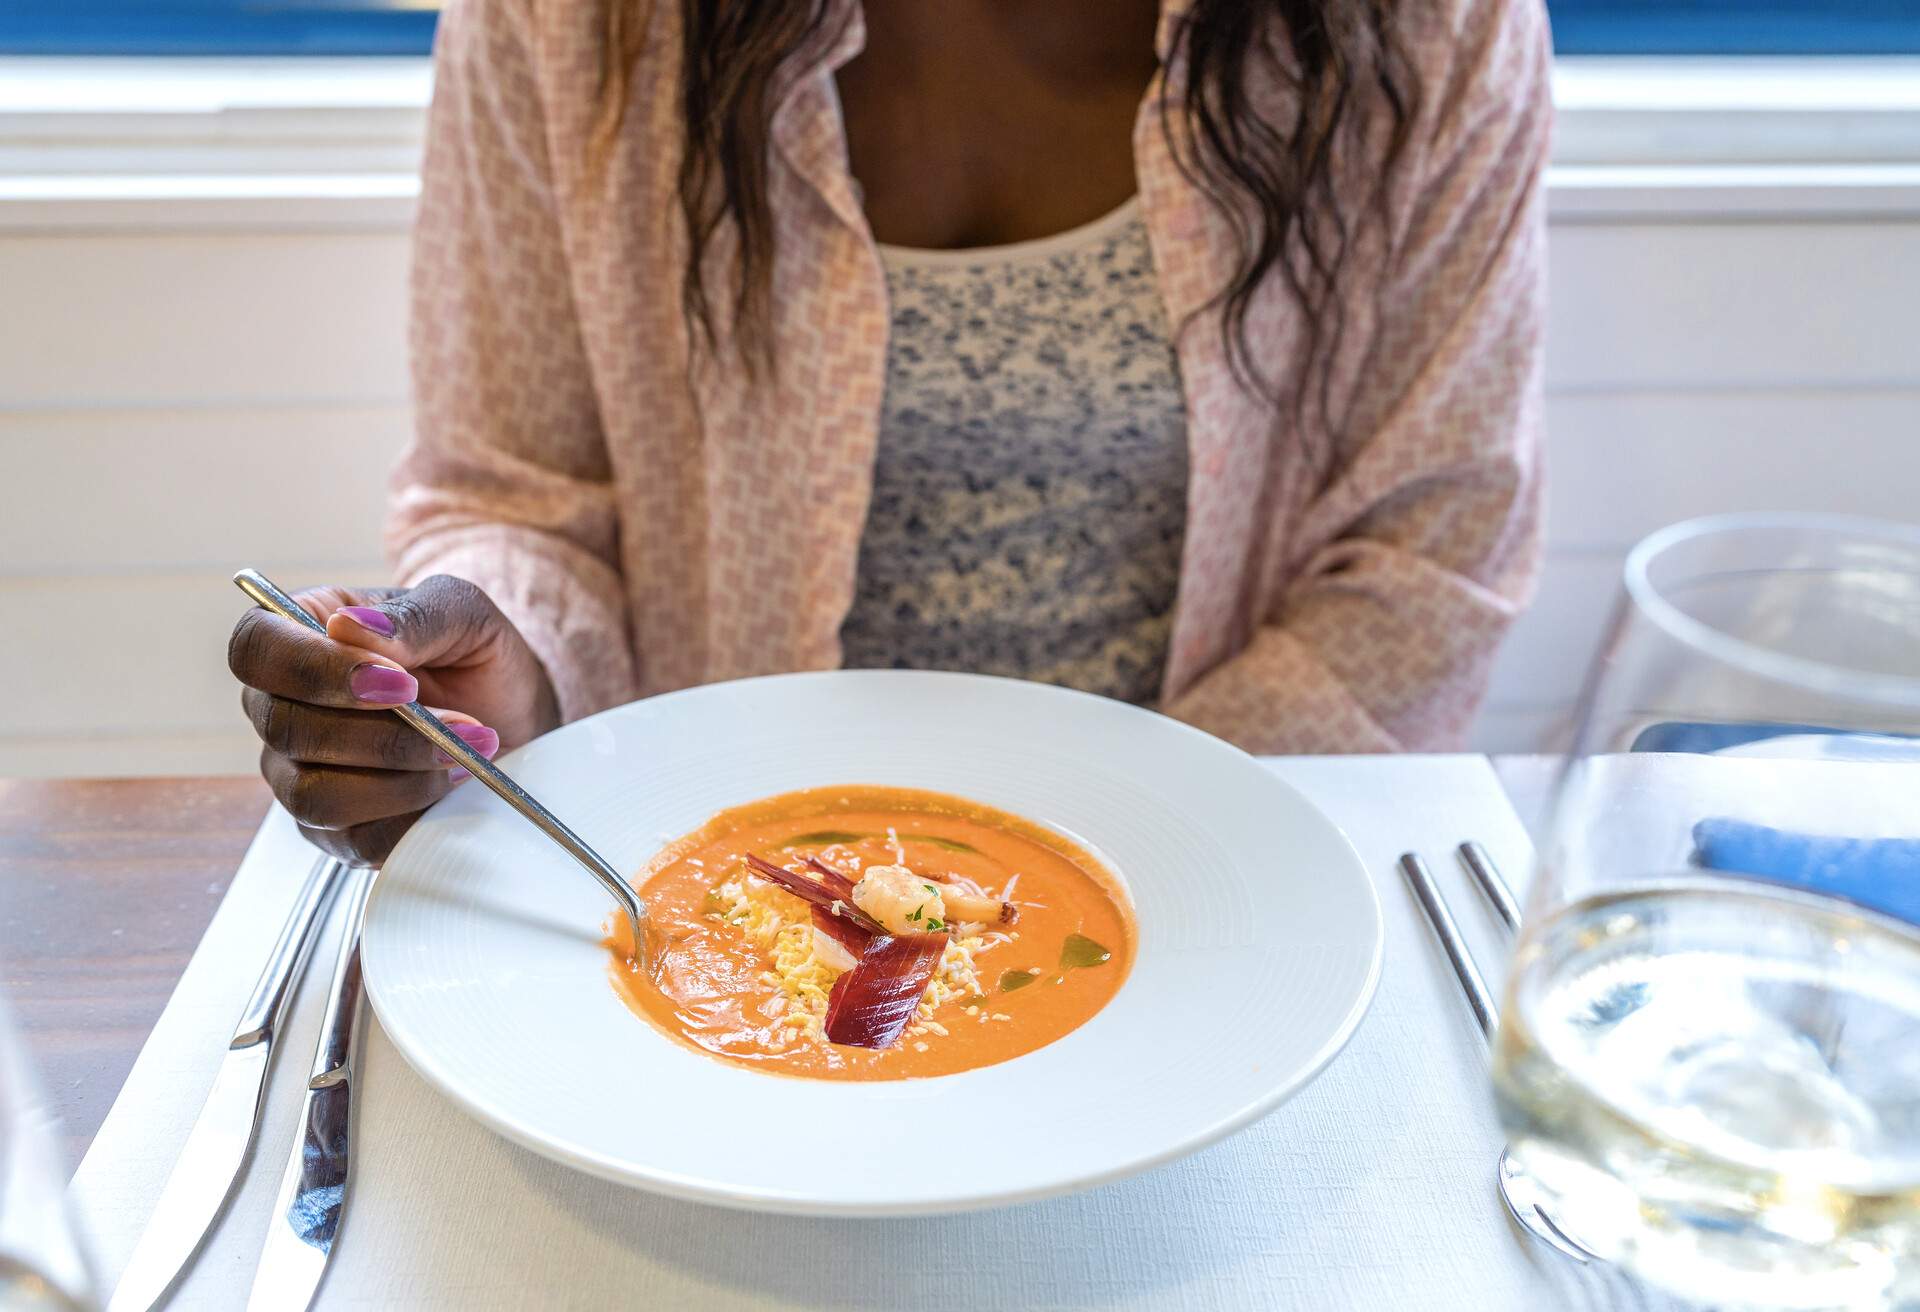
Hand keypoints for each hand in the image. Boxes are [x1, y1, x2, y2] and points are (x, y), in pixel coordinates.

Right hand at [228, 574, 559, 864]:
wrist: (510, 715)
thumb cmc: (473, 654)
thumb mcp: (463, 614)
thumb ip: (412, 617)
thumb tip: (349, 629)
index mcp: (297, 633)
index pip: (255, 649)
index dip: (315, 670)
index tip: (398, 683)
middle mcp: (280, 703)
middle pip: (285, 728)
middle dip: (384, 734)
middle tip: (460, 724)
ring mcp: (296, 770)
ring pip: (312, 794)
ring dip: (401, 779)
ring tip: (461, 754)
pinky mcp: (330, 827)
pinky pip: (353, 840)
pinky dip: (412, 816)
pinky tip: (449, 786)